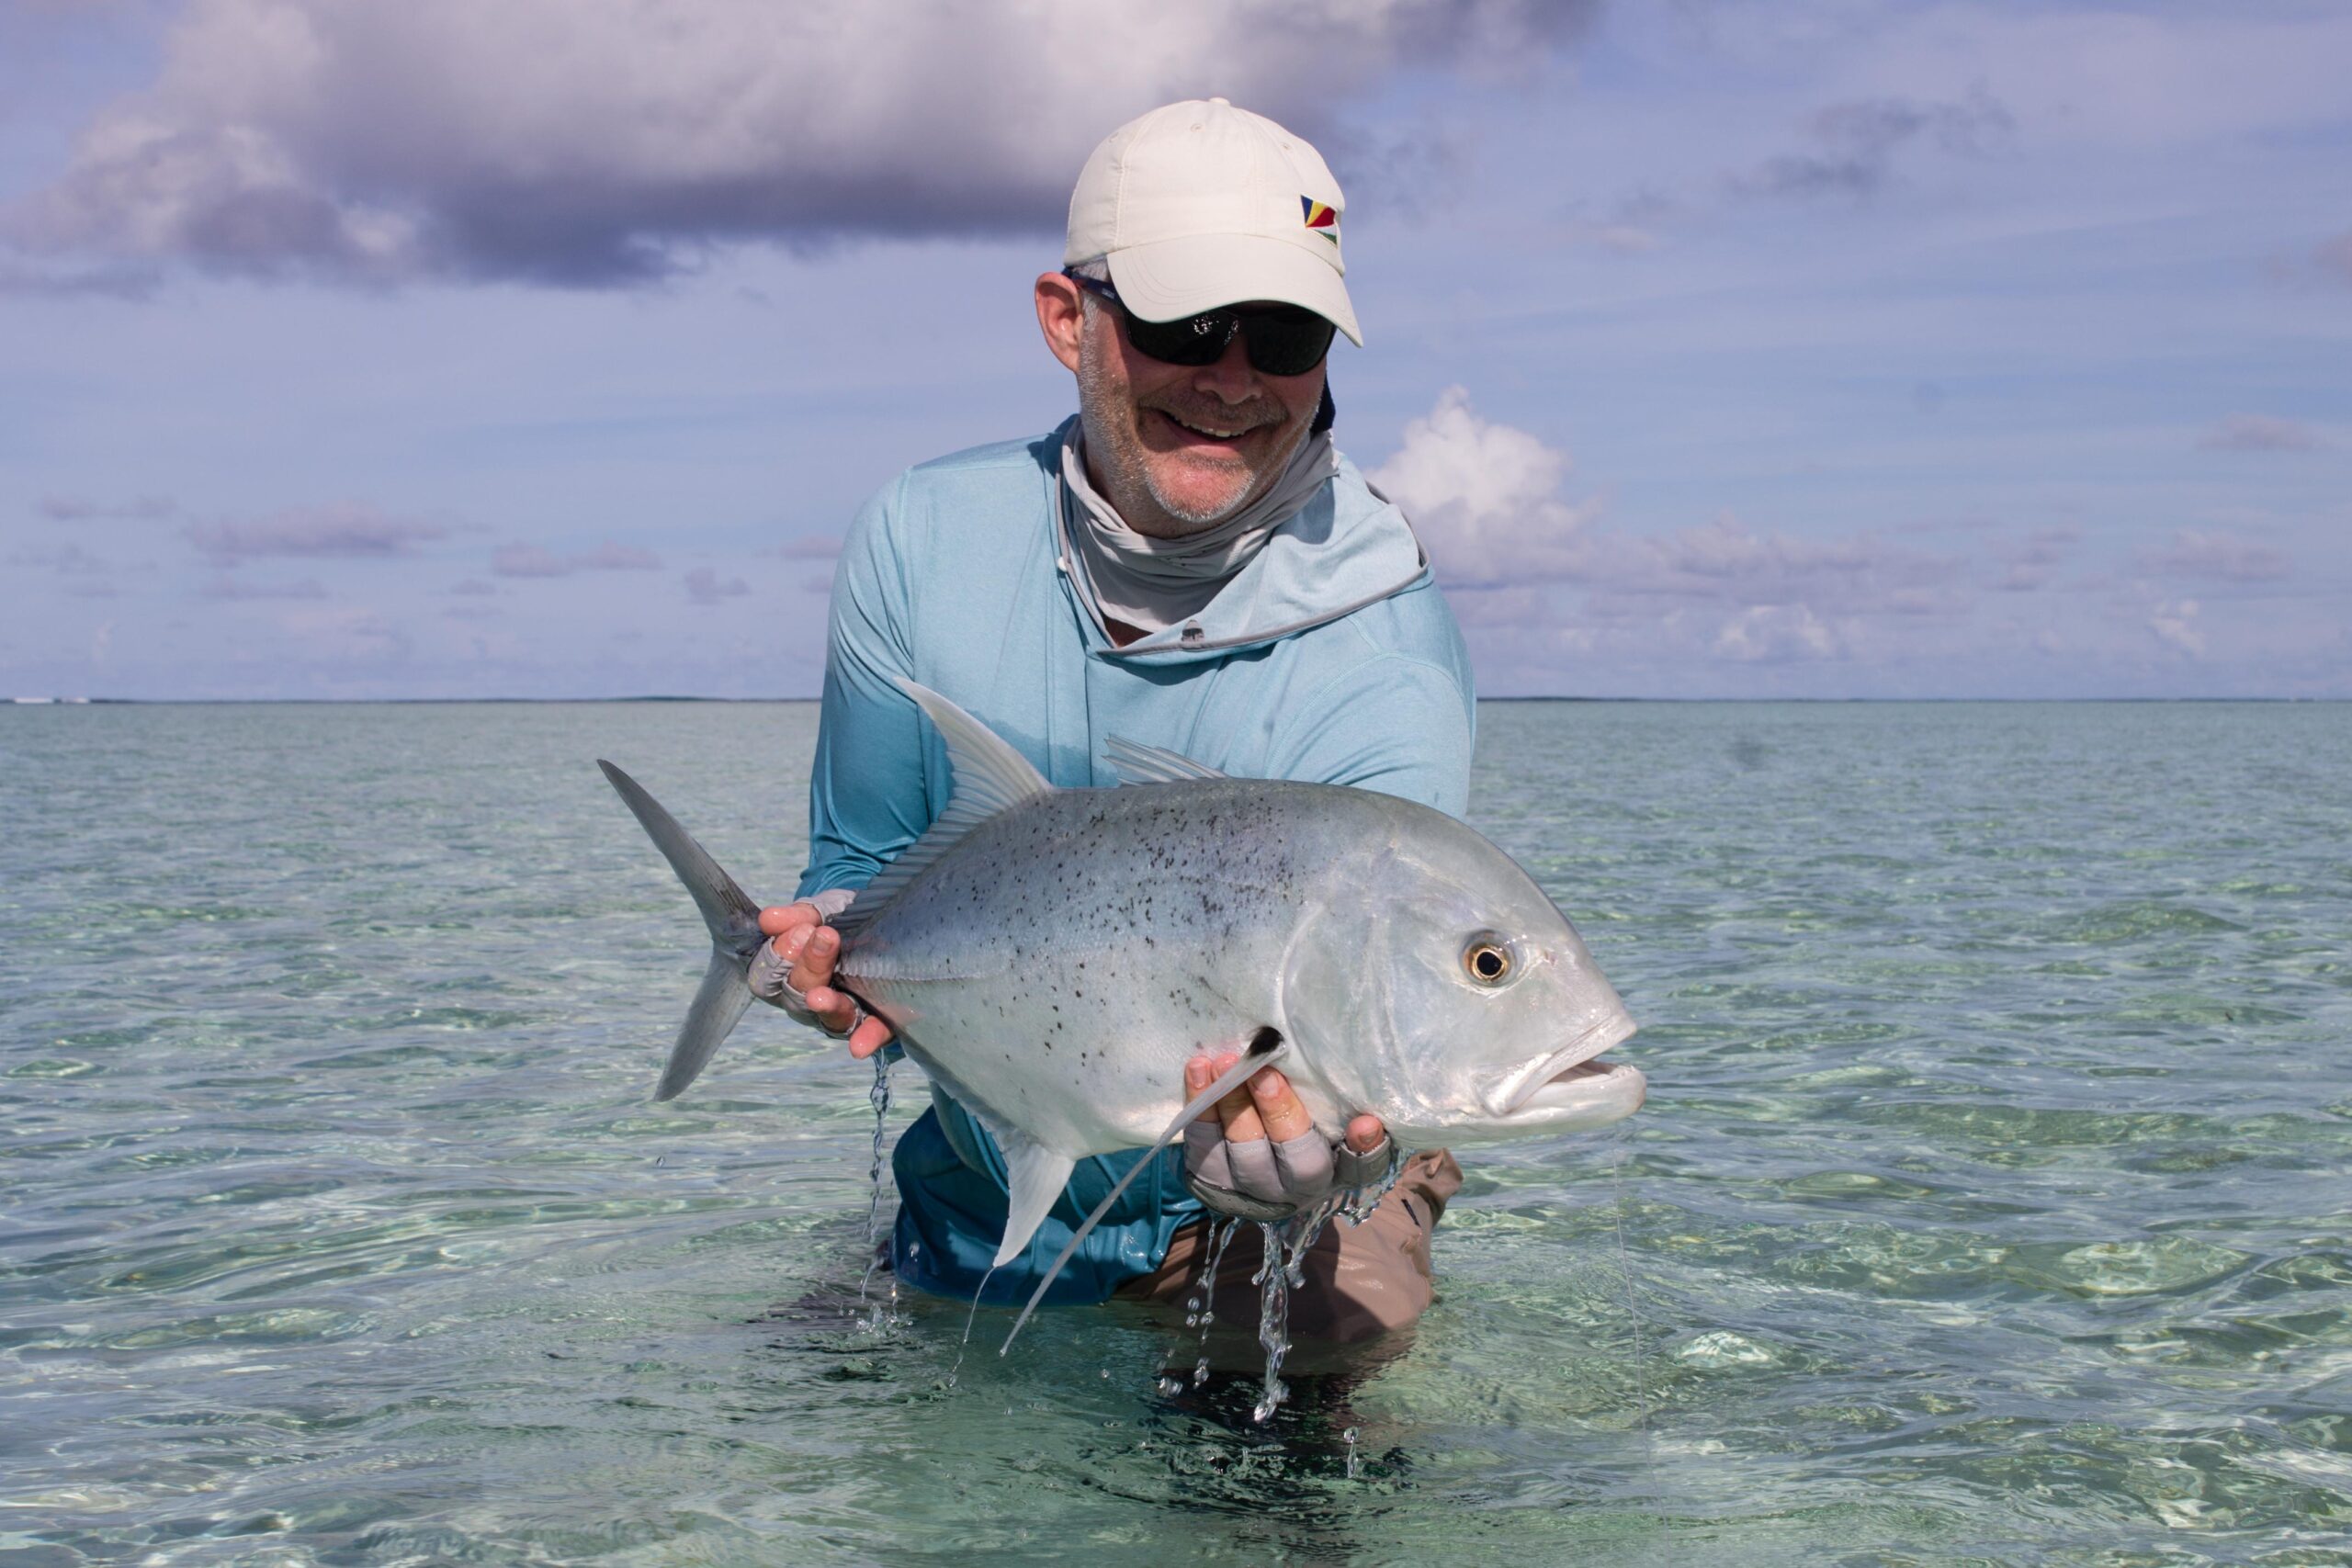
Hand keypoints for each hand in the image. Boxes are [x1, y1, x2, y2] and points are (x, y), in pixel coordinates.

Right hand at [749, 903, 894, 1058]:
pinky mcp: (874, 1022)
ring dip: (827, 1006)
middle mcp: (808, 1001)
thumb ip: (798, 916)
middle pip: (797, 995)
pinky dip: (865, 1039)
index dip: (779, 955)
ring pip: (828, 1017)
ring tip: (820, 997)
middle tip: (827, 937)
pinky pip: (870, 1032)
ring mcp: (839, 1014)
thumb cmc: (842, 923)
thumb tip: (768, 918)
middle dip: (809, 967)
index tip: (802, 929)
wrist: (887, 927)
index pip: (767, 975)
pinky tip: (860, 1047)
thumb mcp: (822, 912)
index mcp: (789, 974)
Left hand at [1181, 1051, 1388, 1219]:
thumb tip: (1367, 1123)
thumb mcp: (1334, 1128)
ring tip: (1222, 1062)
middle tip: (1262, 1068)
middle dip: (1272, 1110)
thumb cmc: (1307, 1130)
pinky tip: (1198, 1069)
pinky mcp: (1208, 1177)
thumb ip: (1353, 1126)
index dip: (1359, 1150)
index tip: (1365, 1121)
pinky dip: (1198, 1105)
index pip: (1350, 1169)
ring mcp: (1243, 1188)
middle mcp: (1285, 1191)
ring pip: (1234, 1150)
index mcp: (1325, 1177)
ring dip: (1226, 1103)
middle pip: (1281, 1155)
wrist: (1254, 1154)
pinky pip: (1200, 1143)